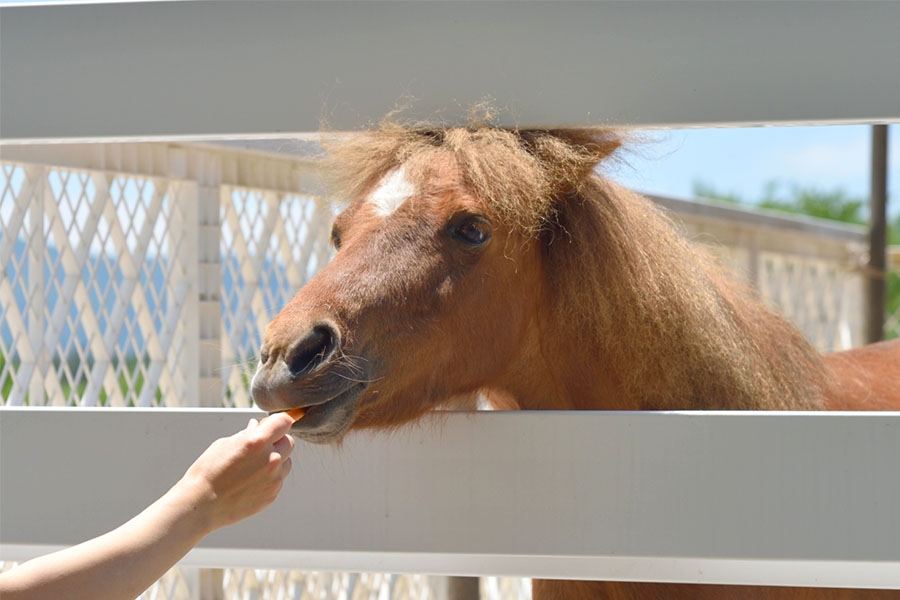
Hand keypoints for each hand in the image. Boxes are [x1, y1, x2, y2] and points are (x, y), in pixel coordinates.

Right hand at [173, 412, 295, 532]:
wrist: (201, 504)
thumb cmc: (209, 471)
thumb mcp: (225, 443)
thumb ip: (247, 434)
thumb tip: (258, 426)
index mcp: (258, 442)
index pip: (284, 421)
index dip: (277, 422)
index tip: (269, 426)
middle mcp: (271, 459)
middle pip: (289, 442)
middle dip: (278, 441)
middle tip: (259, 447)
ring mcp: (274, 479)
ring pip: (286, 462)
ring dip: (276, 460)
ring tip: (253, 467)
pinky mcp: (272, 494)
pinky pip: (278, 480)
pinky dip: (270, 477)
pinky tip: (250, 481)